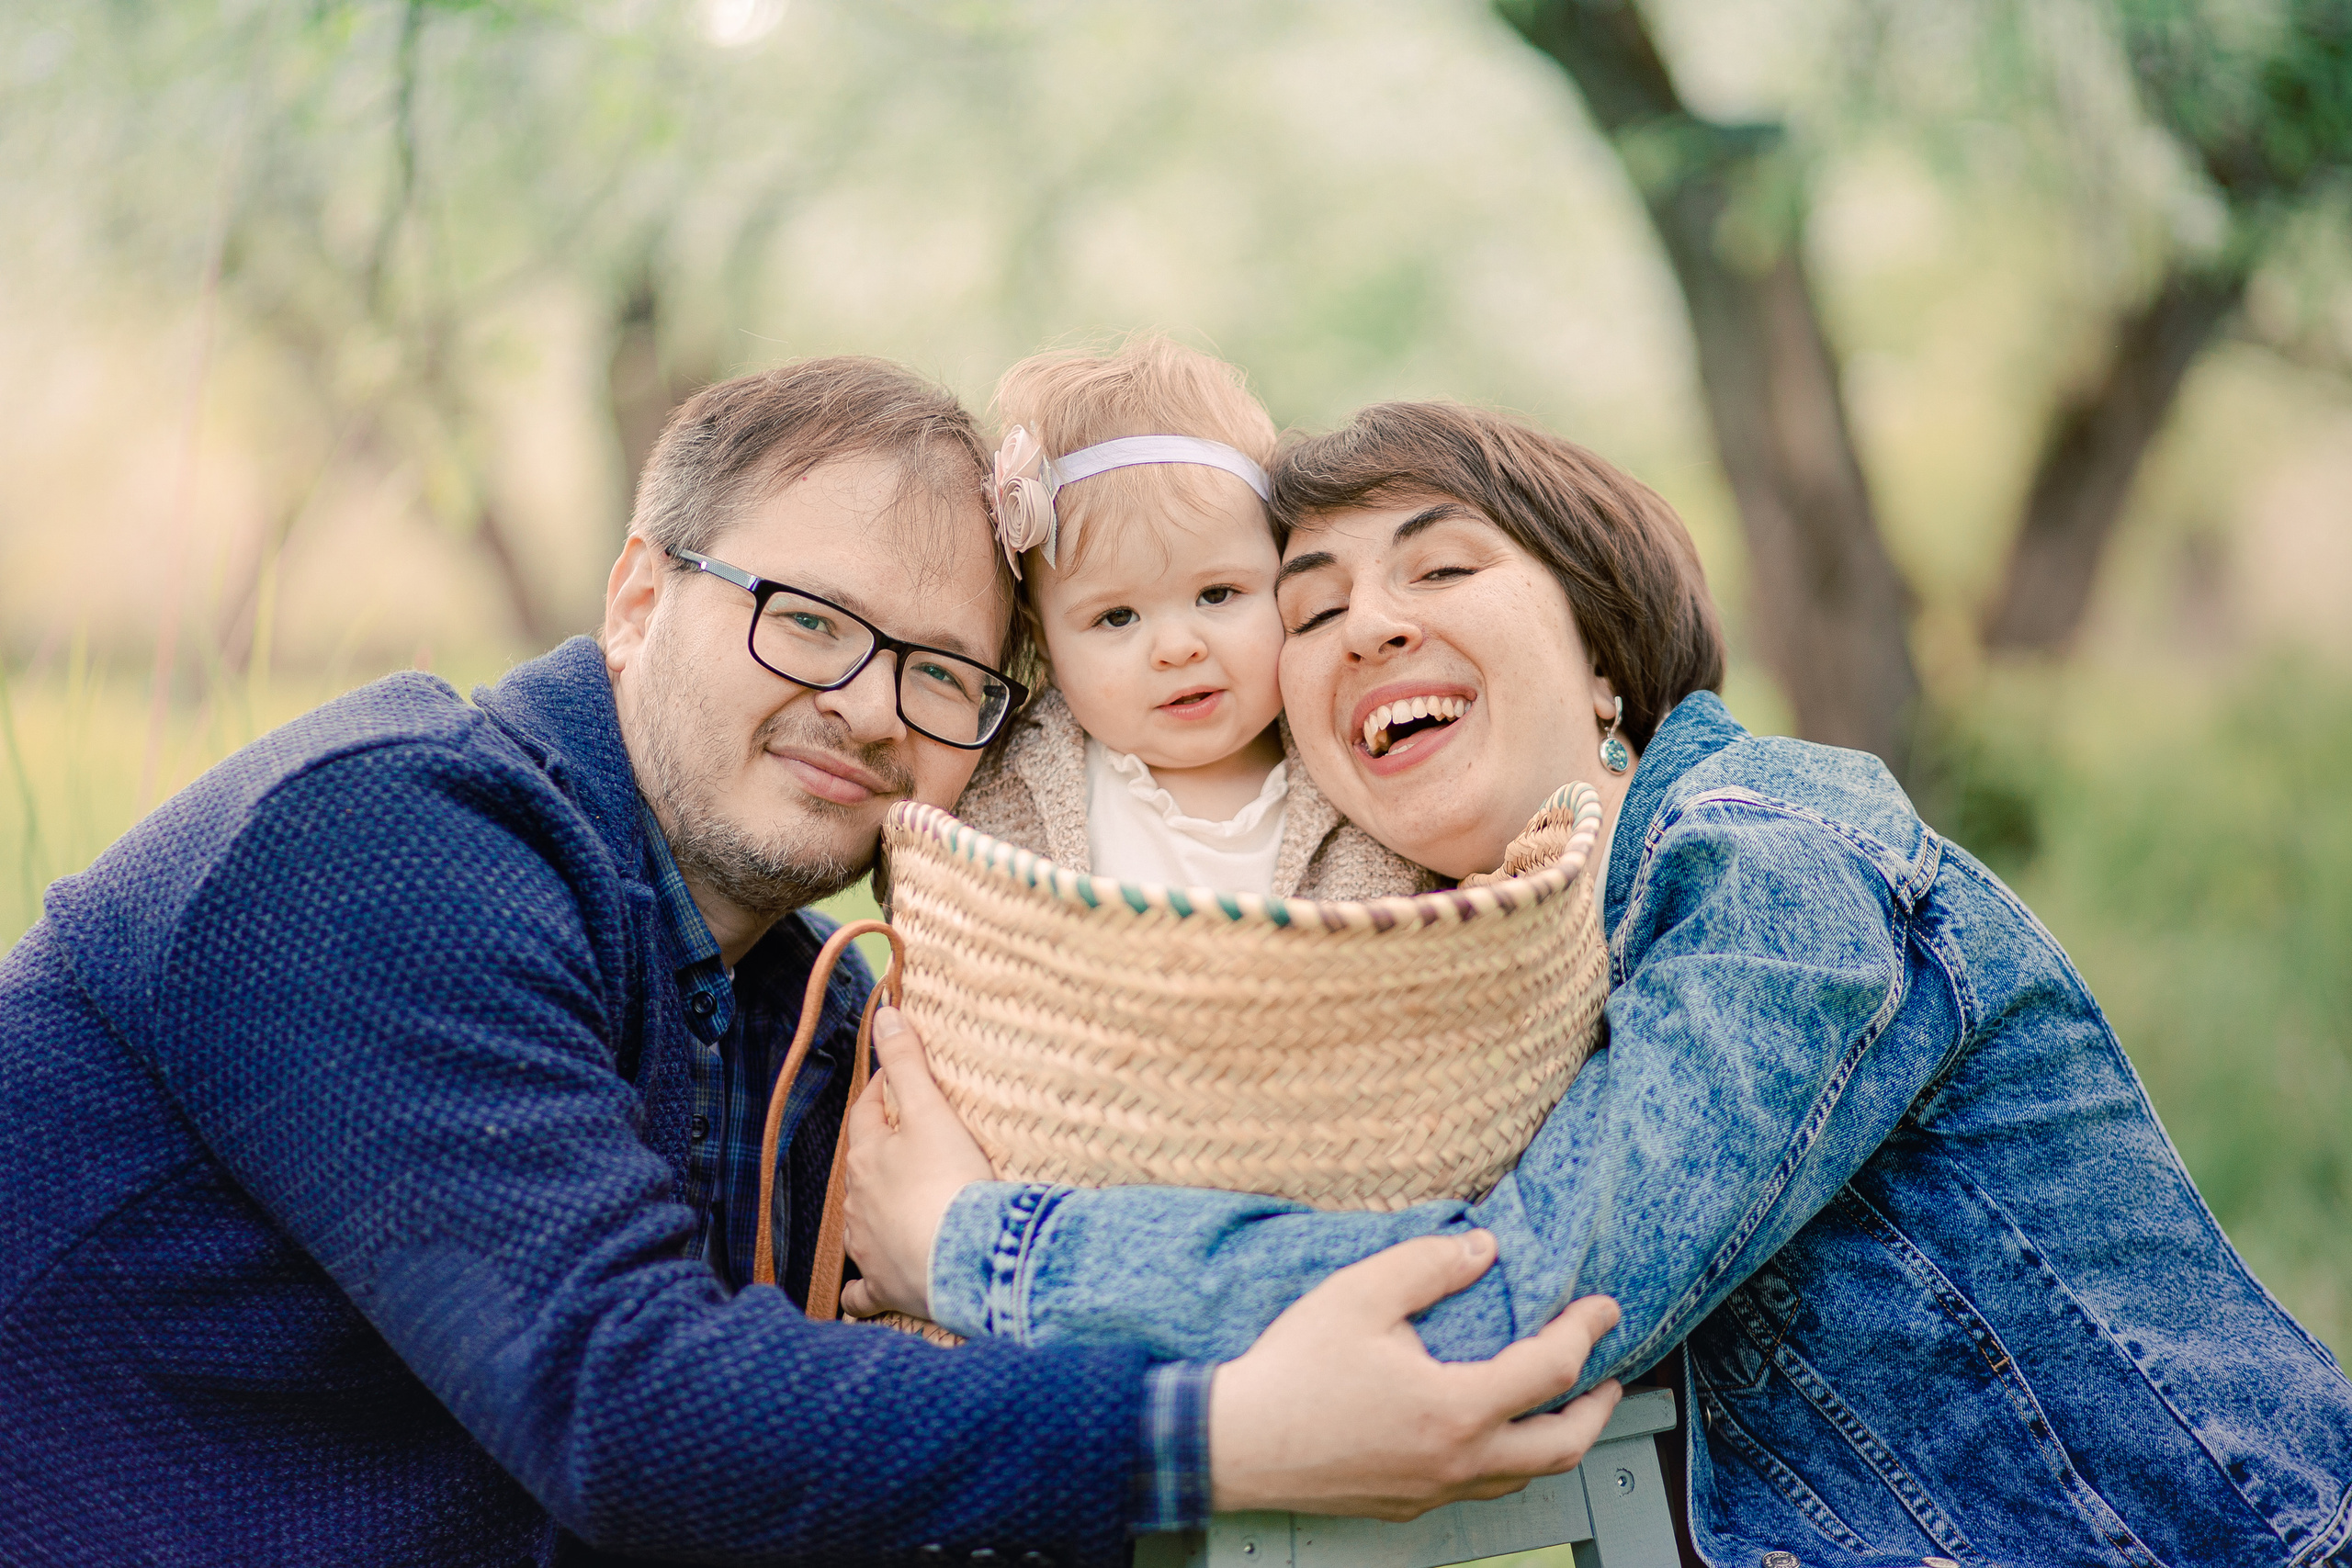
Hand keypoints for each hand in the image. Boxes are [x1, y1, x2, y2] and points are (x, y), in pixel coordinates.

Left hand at [839, 1006, 994, 1320]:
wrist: (963, 1258)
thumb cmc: (948, 1181)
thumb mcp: (930, 1110)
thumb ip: (907, 1062)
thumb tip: (884, 1014)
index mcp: (867, 1157)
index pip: (865, 1115)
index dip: (877, 1096)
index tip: (889, 1085)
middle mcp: (857, 1203)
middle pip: (861, 1168)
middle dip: (876, 1153)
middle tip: (901, 1142)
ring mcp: (868, 1247)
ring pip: (858, 1223)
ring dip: (871, 1212)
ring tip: (894, 1205)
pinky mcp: (886, 1287)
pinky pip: (862, 1294)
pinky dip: (862, 1291)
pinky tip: (867, 1290)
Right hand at [1208, 1231, 1621, 1519]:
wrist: (1235, 1443)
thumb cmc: (1291, 1371)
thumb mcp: (1360, 1293)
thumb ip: (1429, 1264)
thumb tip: (1483, 1250)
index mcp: (1455, 1408)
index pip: (1549, 1370)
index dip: (1585, 1332)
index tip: (1603, 1308)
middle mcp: (1456, 1460)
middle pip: (1561, 1446)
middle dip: (1597, 1408)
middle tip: (1610, 1378)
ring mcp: (1432, 1489)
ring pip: (1522, 1477)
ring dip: (1554, 1440)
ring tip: (1560, 1407)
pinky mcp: (1407, 1502)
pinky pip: (1479, 1488)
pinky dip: (1506, 1460)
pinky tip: (1491, 1435)